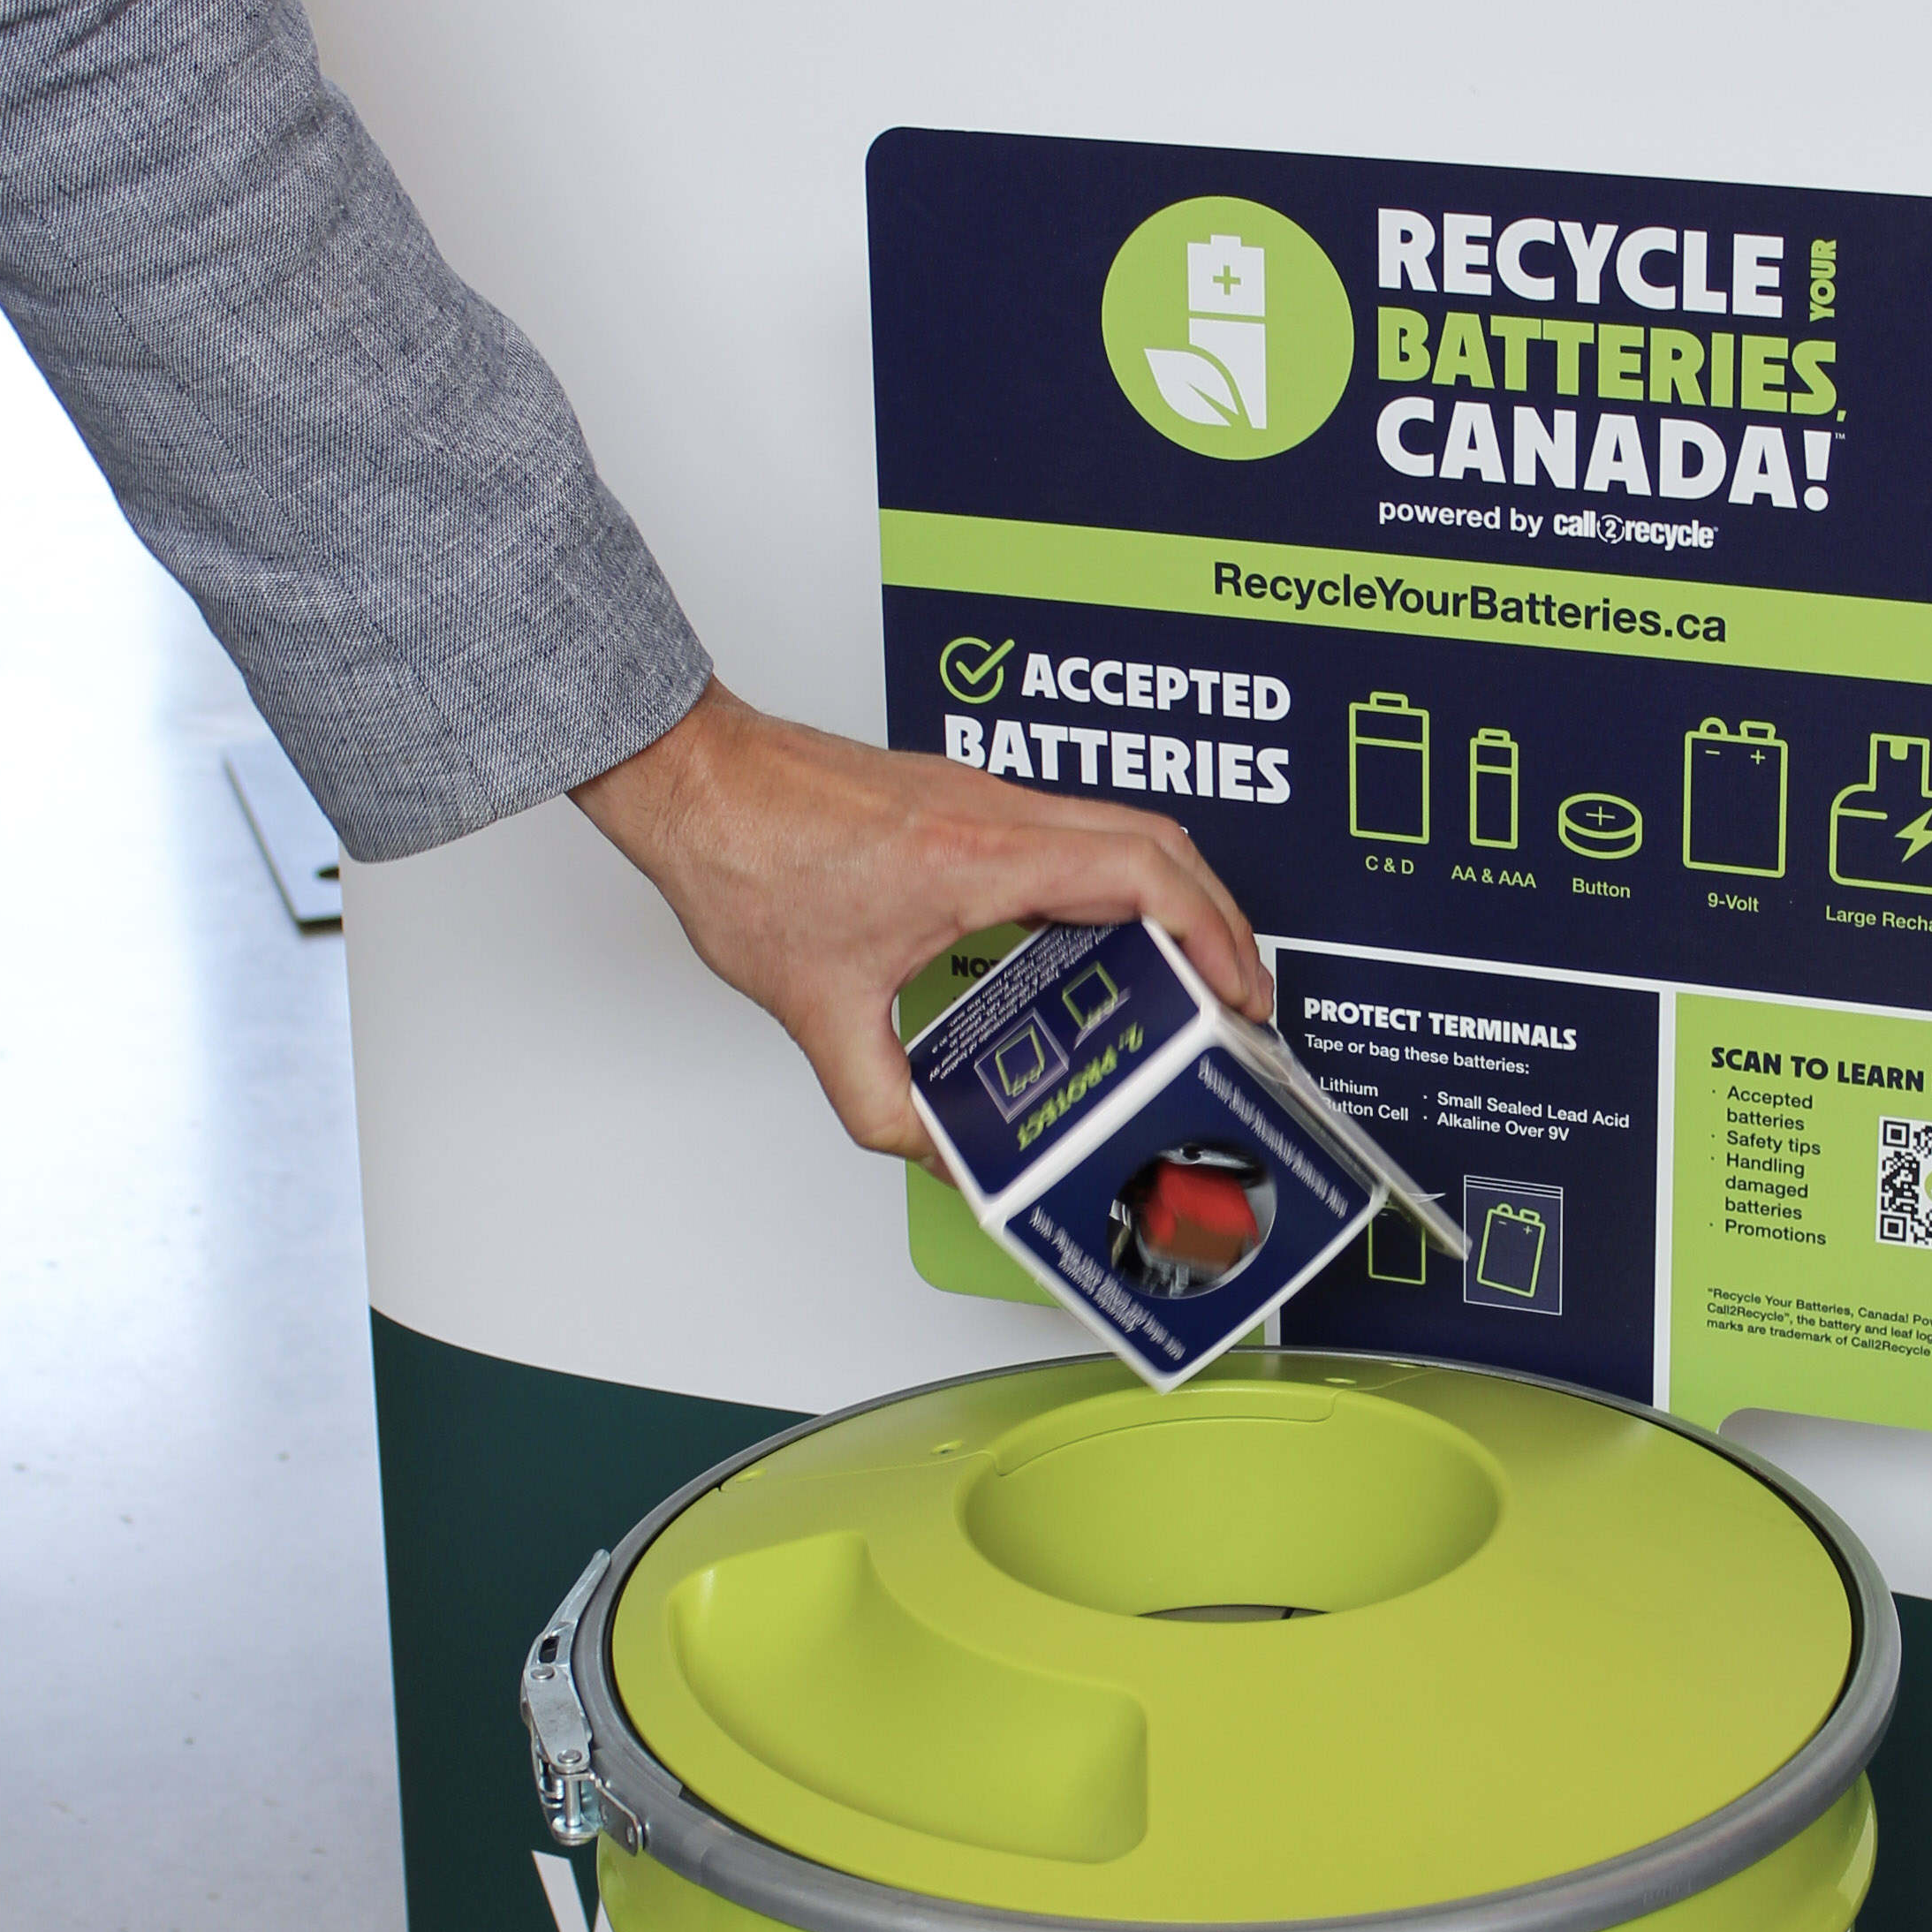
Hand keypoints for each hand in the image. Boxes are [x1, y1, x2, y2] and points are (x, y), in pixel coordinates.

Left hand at [574, 683, 1271, 1160]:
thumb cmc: (742, 857)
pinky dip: (1116, 880)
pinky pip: (1074, 831)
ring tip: (1187, 973)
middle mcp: (995, 812)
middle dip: (1220, 921)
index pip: (1142, 875)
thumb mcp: (816, 1010)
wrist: (691, 779)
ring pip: (1123, 829)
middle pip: (1161, 845)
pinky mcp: (964, 798)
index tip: (1241, 991)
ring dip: (1173, 896)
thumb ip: (883, 1102)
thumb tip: (940, 1153)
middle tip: (1238, 997)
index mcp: (978, 856)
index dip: (1213, 934)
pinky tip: (1100, 938)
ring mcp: (983, 797)